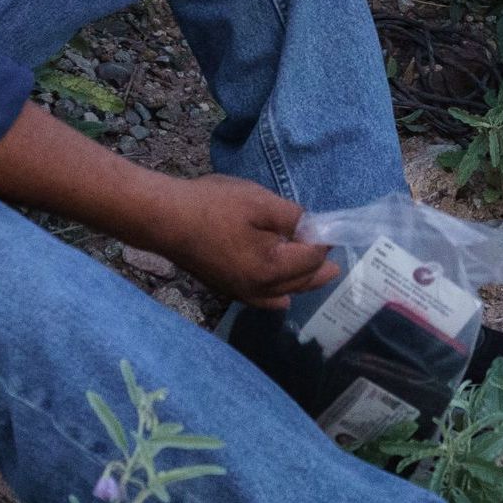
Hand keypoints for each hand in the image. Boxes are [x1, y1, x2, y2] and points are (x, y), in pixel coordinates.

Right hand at [150, 173, 336, 310]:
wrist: (166, 219)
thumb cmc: (215, 207)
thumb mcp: (261, 203)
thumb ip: (293, 218)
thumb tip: (312, 228)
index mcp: (272, 268)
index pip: (312, 258)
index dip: (324, 242)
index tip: (332, 230)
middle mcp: (259, 289)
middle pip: (300, 282)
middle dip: (319, 271)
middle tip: (336, 266)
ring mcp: (240, 291)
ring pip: (281, 295)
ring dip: (300, 284)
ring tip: (314, 274)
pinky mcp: (225, 287)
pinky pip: (261, 299)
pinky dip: (277, 295)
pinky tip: (280, 294)